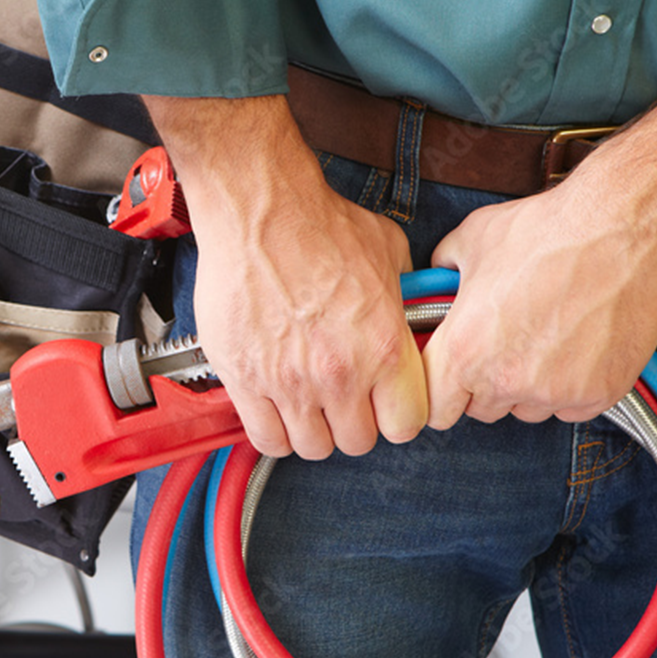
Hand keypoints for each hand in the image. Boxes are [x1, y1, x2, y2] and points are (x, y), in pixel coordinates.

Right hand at [191, 177, 427, 458]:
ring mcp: (291, 382)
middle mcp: (340, 374)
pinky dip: (274, 432)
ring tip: (308, 404)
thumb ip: (404, 293)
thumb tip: (411, 307)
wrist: (259, 210)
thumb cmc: (318, 223)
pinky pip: (266, 439)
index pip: (406, 424)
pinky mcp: (246, 381)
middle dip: (354, 424)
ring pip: (312, 447)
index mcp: (383, 347)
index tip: (386, 405)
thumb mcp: (388, 252)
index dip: (397, 416)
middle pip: (358, 442)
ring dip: (313, 430)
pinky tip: (276, 408)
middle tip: (344, 400)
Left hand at [422, 177, 656, 427]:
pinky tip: (580, 345)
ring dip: (531, 386)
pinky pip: (572, 407)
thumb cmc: (548, 231)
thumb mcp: (474, 239)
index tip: (454, 380)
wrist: (620, 229)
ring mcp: (554, 393)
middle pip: (482, 409)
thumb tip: (439, 278)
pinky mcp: (598, 395)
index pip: (436, 408)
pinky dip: (573, 386)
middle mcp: (506, 381)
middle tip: (508, 342)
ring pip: (529, 409)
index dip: (443, 393)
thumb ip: (445, 269)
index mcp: (465, 351)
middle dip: (488, 383)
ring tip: (549, 335)